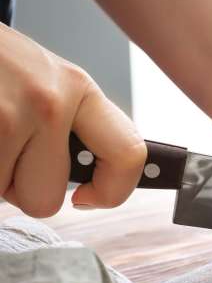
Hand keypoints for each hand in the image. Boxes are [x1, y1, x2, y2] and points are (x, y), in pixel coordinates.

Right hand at [0, 23, 145, 216]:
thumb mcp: (47, 82)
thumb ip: (76, 127)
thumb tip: (96, 181)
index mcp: (79, 89)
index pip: (128, 154)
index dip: (112, 192)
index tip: (87, 197)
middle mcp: (48, 102)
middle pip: (46, 199)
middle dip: (20, 186)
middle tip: (7, 148)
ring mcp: (5, 116)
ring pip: (3, 195)